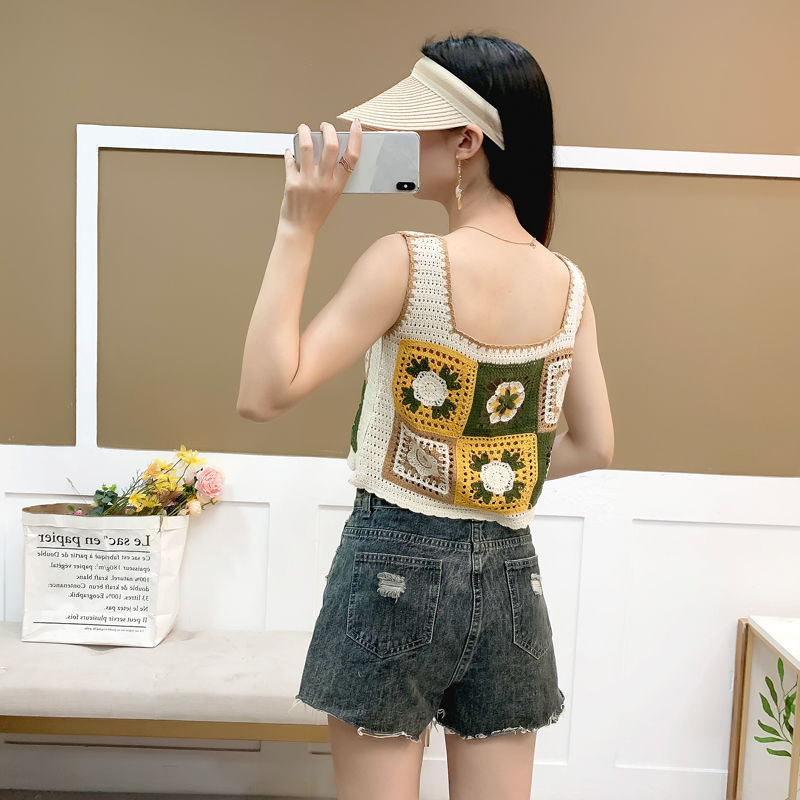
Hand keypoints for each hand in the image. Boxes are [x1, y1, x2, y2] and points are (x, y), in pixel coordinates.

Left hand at [280, 118, 361, 235]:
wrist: (299, 229)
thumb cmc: (315, 213)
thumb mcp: (332, 194)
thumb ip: (332, 175)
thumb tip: (327, 151)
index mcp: (338, 185)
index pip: (352, 157)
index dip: (356, 137)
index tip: (356, 124)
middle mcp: (324, 182)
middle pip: (331, 145)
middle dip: (328, 129)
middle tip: (324, 126)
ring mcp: (308, 181)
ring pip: (308, 147)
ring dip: (305, 132)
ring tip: (303, 129)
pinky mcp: (292, 182)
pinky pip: (290, 159)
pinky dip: (290, 152)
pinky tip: (291, 151)